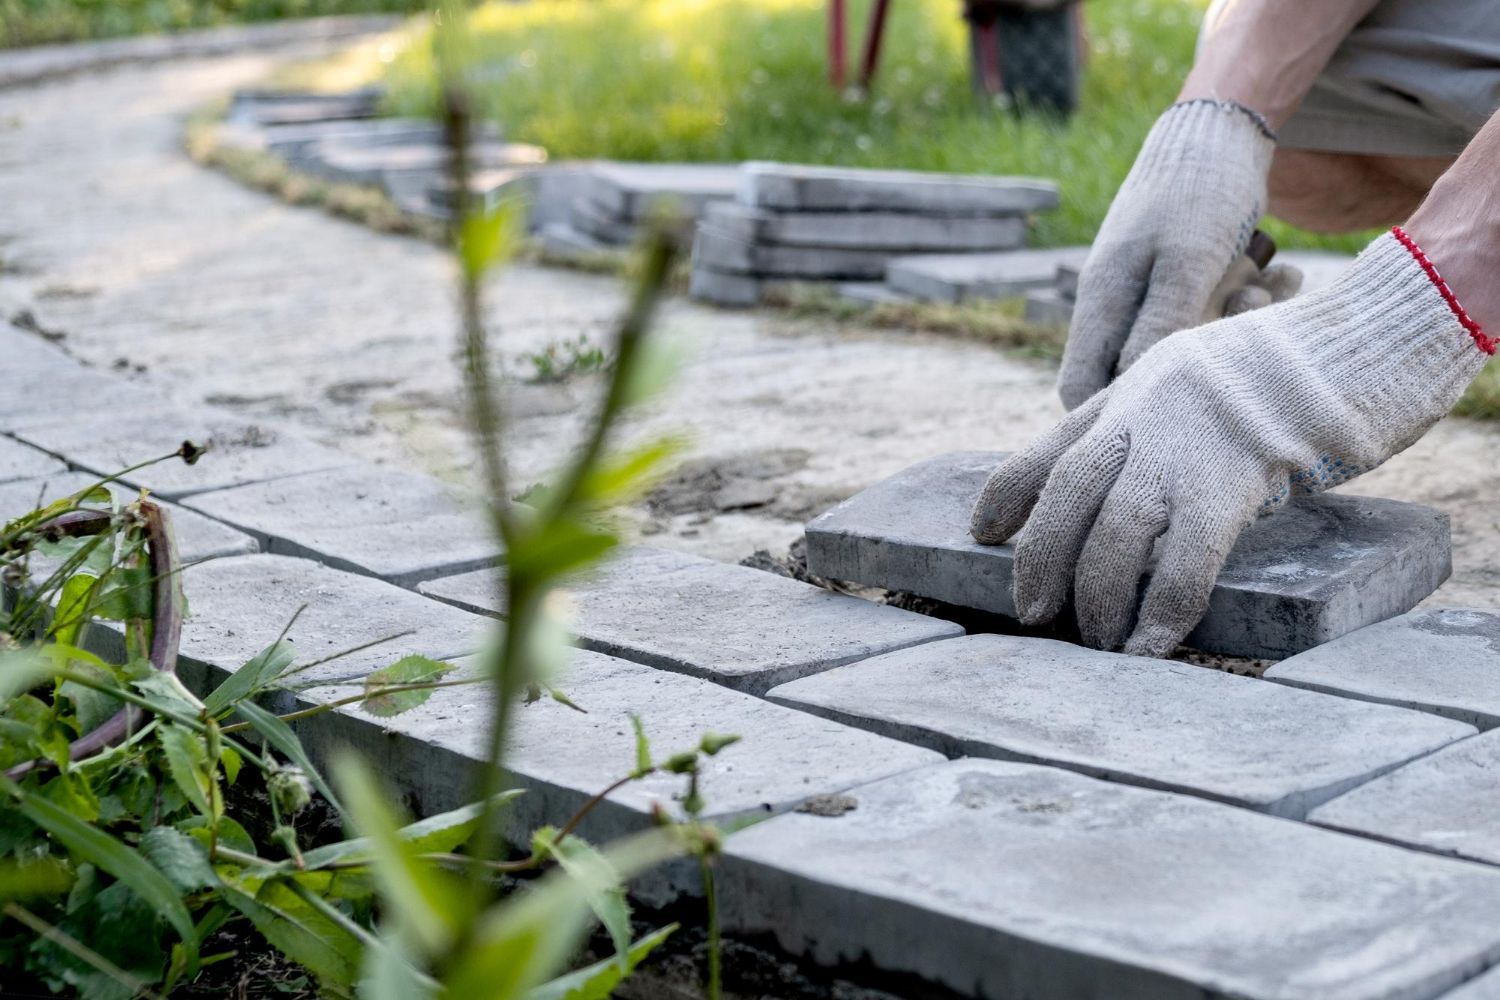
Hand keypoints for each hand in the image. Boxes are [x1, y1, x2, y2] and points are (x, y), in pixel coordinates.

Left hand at [972, 230, 1488, 656]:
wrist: (1360, 343)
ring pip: (1114, 534)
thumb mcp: (1196, 378)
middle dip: (1041, 559)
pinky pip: (1184, 561)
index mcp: (1132, 391)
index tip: (979, 531)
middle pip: (1068, 495)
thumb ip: (1154, 421)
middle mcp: (1143, 415)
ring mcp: (1185, 447)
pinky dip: (1160, 610)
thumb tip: (1130, 483)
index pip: (1051, 446)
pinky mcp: (1234, 480)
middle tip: (1032, 612)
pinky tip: (1147, 645)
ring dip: (1097, 596)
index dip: (1007, 492)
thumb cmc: (1290, 372)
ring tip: (1094, 639)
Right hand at [1057, 99, 1276, 409]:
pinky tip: (1277, 277)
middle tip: (1236, 329)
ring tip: (1265, 291)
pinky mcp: (1186, 281)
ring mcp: (1152, 293)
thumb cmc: (1200, 189)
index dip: (1111, 416)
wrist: (1226, 128)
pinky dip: (1251, 305)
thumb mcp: (1186, 261)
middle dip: (1194, 364)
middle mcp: (1119, 304)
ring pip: (1186, 346)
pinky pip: (1215, 316)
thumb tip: (1135, 393)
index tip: (1168, 411)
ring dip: (1234, 329)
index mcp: (1101, 301)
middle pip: (1140, 373)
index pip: (1078, 390)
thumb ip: (1160, 327)